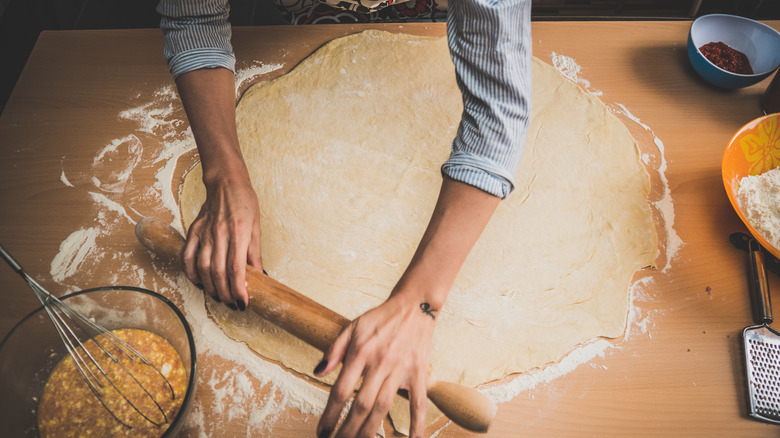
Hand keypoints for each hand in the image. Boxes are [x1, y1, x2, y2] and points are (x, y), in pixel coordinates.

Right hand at [174, 67, 261, 309]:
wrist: (226, 182)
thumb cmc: (245, 204)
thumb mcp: (257, 227)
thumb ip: (255, 253)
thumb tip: (259, 276)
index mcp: (239, 232)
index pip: (237, 268)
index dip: (239, 289)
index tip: (243, 303)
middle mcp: (220, 234)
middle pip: (218, 272)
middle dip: (226, 294)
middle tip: (233, 305)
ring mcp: (204, 233)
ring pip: (202, 268)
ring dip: (210, 287)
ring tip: (219, 297)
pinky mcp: (193, 231)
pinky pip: (188, 256)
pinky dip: (191, 273)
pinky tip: (198, 282)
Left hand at [314, 292, 435, 437]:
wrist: (415, 305)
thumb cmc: (381, 318)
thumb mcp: (352, 326)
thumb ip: (334, 350)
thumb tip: (317, 371)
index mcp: (360, 352)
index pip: (341, 391)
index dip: (330, 415)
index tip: (322, 432)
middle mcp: (380, 363)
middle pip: (361, 405)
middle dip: (347, 430)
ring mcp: (401, 370)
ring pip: (383, 407)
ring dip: (370, 430)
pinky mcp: (419, 373)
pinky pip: (419, 402)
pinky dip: (417, 423)